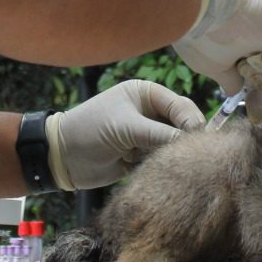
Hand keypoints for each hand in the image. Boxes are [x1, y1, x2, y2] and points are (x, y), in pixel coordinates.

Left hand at [45, 79, 204, 189]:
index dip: (191, 122)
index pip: (180, 106)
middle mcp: (150, 112)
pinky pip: (160, 161)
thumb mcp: (127, 128)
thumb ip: (160, 134)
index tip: (198, 141)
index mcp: (146, 94)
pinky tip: (139, 167)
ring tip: (150, 160)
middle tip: (186, 156)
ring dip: (166, 156)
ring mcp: (146, 134)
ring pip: (173, 146)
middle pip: (181, 126)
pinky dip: (156, 167)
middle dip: (181, 141)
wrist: (62, 158)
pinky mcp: (141, 155)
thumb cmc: (91, 130)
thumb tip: (192, 143)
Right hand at [171, 0, 261, 98]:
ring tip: (250, 54)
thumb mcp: (214, 65)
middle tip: (243, 65)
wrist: (207, 7)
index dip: (258, 94)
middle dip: (260, 80)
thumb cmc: (203, 35)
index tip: (255, 114)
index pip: (259, 70)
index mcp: (242, 41)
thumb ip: (229, 78)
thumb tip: (236, 90)